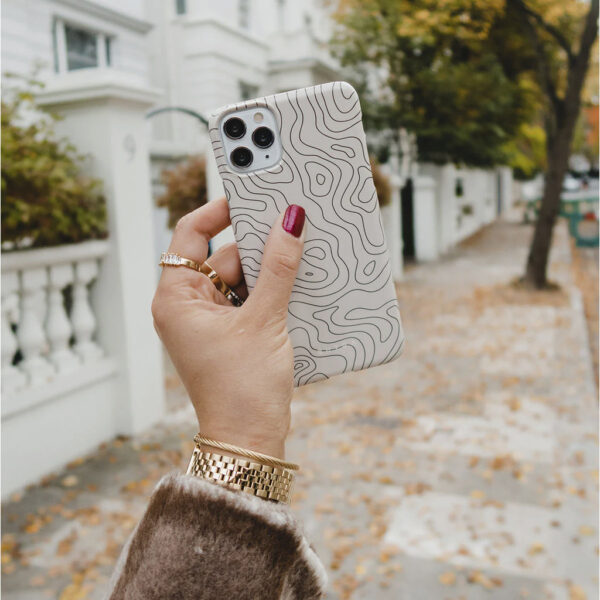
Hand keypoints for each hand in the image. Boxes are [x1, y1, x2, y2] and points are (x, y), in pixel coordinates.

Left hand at [151, 197, 305, 458]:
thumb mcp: (264, 320)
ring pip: (241, 278)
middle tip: (291, 226)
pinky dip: (271, 291)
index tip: (249, 195)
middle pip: (223, 256)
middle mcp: (188, 306)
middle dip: (258, 245)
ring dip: (270, 270)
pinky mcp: (230, 334)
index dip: (218, 210)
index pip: (189, 234)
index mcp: (177, 298)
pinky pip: (250, 299)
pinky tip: (297, 285)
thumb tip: (290, 221)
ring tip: (300, 256)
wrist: (249, 441)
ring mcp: (209, 321)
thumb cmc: (243, 388)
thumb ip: (278, 268)